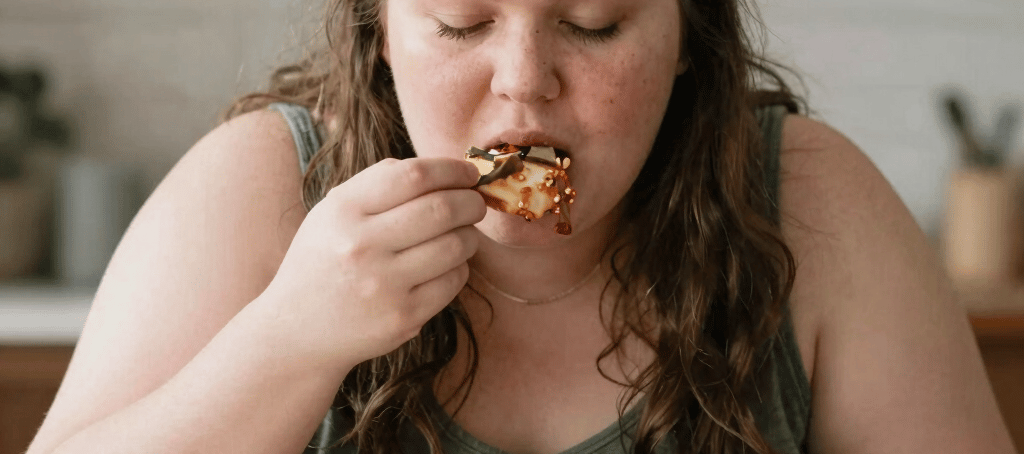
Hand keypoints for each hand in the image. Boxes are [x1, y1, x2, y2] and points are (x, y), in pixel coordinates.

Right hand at [257, 157, 484, 368]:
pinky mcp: (403, 317)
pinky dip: (459, 267)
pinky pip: (453, 281)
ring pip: (456, 245)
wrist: (296, 330)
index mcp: (343, 211)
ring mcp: (383, 285)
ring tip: (461, 233)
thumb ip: (376, 182)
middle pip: (442, 209)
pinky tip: (446, 265)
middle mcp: (361, 246)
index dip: (451, 169)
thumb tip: (438, 168)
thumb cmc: (322, 261)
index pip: (413, 175)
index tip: (467, 172)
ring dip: (469, 235)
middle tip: (475, 202)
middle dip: (471, 201)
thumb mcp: (331, 213)